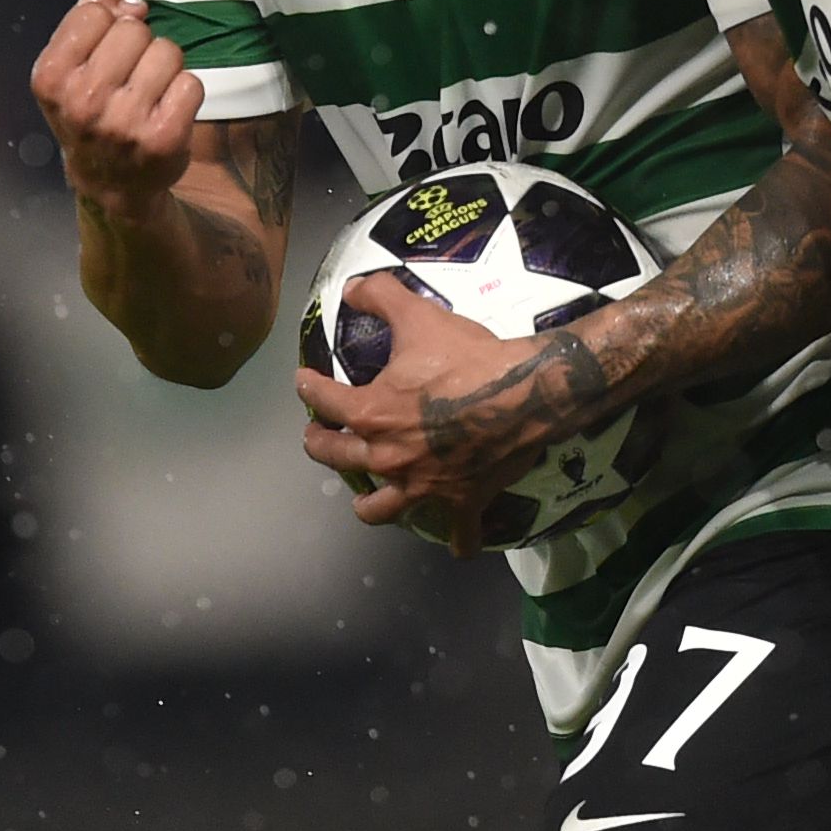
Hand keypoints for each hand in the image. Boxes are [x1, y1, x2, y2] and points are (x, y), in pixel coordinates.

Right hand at [32, 0, 200, 220]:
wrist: (109, 182)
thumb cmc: (89, 115)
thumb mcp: (67, 67)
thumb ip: (88, 18)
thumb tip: (128, 3)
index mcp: (51, 77)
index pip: (93, 12)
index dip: (106, 23)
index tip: (105, 48)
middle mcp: (82, 101)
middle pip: (133, 29)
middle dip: (137, 44)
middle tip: (128, 76)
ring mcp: (123, 122)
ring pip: (166, 51)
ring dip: (164, 66)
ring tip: (148, 92)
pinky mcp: (163, 138)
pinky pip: (191, 82)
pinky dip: (184, 92)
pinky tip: (166, 109)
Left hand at [294, 270, 609, 554]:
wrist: (526, 391)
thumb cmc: (468, 357)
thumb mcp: (419, 316)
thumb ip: (381, 296)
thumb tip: (352, 286)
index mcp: (370, 413)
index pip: (322, 401)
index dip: (308, 388)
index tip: (304, 383)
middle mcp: (387, 456)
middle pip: (337, 458)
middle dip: (321, 445)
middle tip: (318, 437)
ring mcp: (423, 485)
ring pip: (381, 508)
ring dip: (369, 503)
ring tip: (365, 498)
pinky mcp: (461, 501)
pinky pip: (459, 534)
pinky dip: (458, 540)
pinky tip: (457, 544)